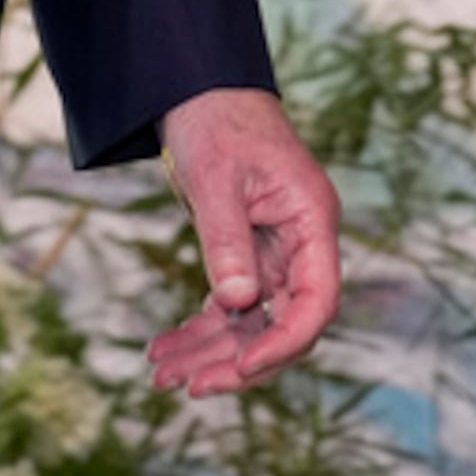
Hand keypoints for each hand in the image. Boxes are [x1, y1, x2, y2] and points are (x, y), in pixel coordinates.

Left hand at [148, 88, 340, 398]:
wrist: (197, 89)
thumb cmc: (216, 119)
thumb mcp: (217, 177)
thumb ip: (226, 240)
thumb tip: (234, 304)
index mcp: (312, 221)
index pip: (316, 301)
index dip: (284, 342)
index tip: (242, 368)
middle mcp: (300, 245)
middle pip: (281, 323)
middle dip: (236, 360)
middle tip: (186, 386)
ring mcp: (274, 253)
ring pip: (250, 323)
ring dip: (208, 352)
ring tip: (160, 375)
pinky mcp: (245, 256)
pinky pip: (227, 308)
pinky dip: (197, 330)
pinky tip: (162, 349)